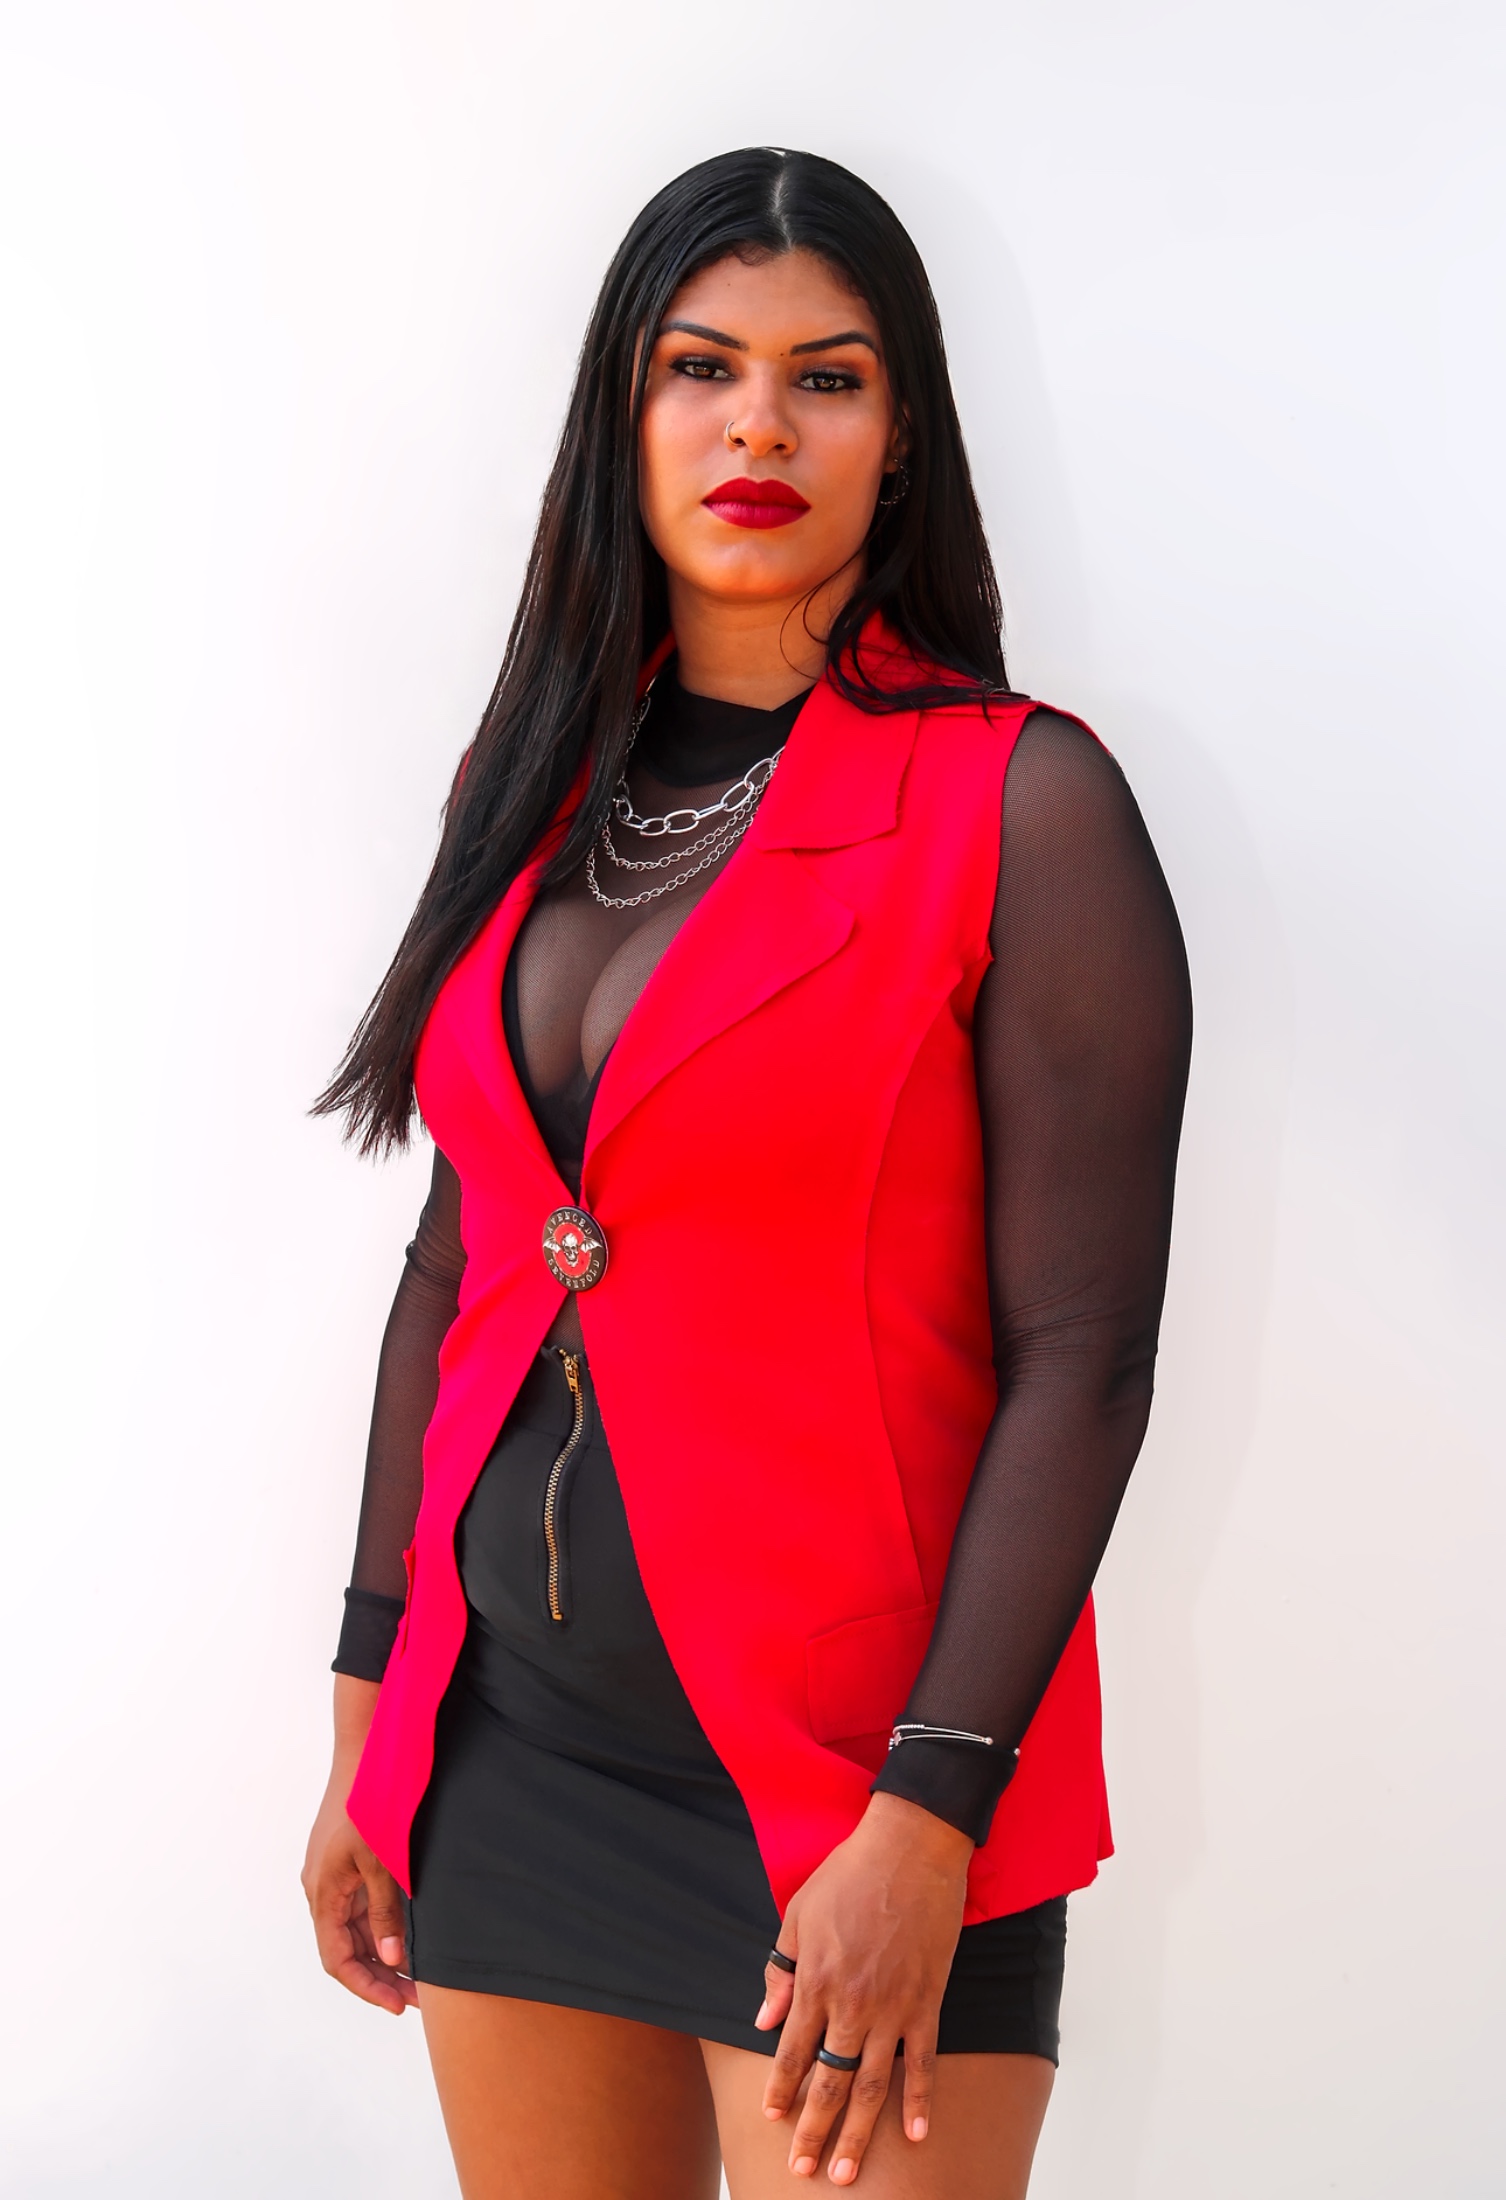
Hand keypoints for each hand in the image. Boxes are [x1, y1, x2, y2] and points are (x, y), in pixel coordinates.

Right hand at [301, 1677, 415, 2014]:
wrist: (365, 1752)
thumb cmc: (370, 1803)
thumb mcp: (380, 1861)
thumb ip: (385, 1911)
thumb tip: (391, 1959)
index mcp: (323, 1893)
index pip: (337, 1959)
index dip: (365, 1986)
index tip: (398, 2005)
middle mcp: (323, 1890)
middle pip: (346, 1949)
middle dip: (379, 1977)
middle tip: (417, 1998)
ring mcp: (334, 1877)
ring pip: (355, 1931)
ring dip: (382, 1955)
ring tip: (418, 1977)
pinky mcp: (347, 1864)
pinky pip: (361, 1908)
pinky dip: (382, 1928)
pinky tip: (408, 1940)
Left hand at [756, 1791, 971, 2183]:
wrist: (909, 1849)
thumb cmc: (847, 1875)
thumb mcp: (797, 1914)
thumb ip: (780, 1971)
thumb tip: (764, 2021)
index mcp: (815, 1980)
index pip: (793, 2051)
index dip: (781, 2089)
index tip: (772, 2120)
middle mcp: (851, 2003)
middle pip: (829, 2081)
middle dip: (814, 2130)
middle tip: (804, 2170)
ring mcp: (892, 2007)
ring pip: (872, 2084)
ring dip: (859, 2132)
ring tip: (848, 2173)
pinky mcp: (927, 2002)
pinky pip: (924, 2062)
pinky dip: (921, 2101)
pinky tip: (916, 2136)